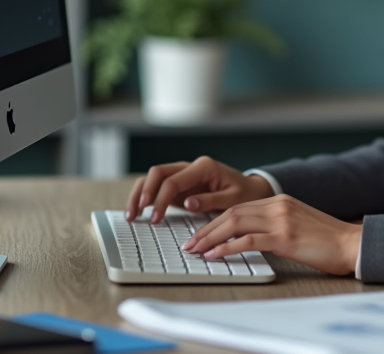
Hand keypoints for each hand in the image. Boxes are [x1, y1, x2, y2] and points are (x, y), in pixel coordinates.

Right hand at [124, 156, 274, 222]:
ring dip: (140, 194)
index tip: (156, 218)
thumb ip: (211, 200)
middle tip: (136, 214)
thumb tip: (187, 203)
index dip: (161, 199)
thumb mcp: (234, 199)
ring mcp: (183, 175)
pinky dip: (147, 197)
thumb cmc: (245, 193)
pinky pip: (158, 187)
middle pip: (157, 173)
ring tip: (131, 215)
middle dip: (144, 192)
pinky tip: (139, 212)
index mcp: (203, 167)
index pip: (173, 180)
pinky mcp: (180, 185)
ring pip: (153, 177)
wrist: (252, 189)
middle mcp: (190, 167)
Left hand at [182, 194, 362, 276]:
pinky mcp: (285, 237)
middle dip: (206, 229)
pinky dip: (227, 247)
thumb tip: (249, 238)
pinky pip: (248, 240)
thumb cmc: (328, 241)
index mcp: (280, 201)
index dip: (215, 221)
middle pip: (232, 212)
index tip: (200, 234)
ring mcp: (281, 219)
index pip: (239, 207)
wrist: (352, 244)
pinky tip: (215, 255)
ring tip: (196, 249)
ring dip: (210, 237)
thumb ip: (275, 226)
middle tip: (190, 243)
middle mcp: (278, 205)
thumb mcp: (298, 225)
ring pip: (235, 223)